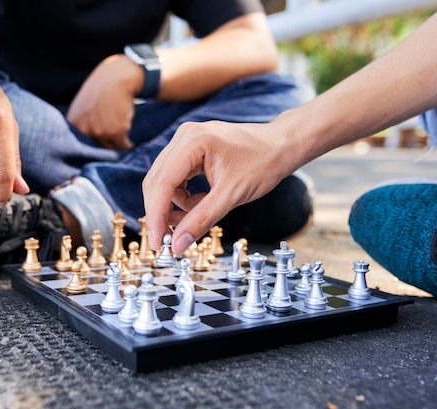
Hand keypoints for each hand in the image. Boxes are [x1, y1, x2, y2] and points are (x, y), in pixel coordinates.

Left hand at [66, 55, 139, 149]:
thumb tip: (85, 141)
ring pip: (110, 149)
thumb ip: (81, 122)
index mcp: (73, 123)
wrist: (118, 77)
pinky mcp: (115, 132)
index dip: (92, 147)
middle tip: (112, 145)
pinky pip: (123, 146)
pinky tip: (130, 143)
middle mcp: (84, 129)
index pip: (80, 145)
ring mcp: (99, 132)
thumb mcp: (82, 104)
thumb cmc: (102, 88)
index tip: (100, 147)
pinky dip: (128, 146)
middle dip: (104, 148)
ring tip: (121, 143)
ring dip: (117, 148)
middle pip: (95, 149)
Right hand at [142, 120, 294, 254]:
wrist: (281, 146)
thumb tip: (177, 244)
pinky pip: (174, 177)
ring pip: (163, 182)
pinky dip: (182, 196)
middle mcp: (185, 137)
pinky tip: (200, 202)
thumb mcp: (231, 196)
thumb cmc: (264, 162)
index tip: (156, 242)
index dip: (156, 216)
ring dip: (173, 205)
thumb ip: (201, 220)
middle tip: (167, 240)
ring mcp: (186, 141)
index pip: (162, 184)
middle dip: (161, 213)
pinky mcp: (190, 149)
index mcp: (193, 142)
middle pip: (156, 182)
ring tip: (193, 218)